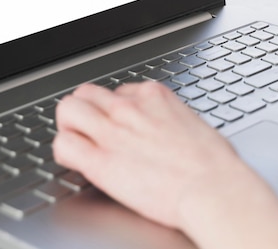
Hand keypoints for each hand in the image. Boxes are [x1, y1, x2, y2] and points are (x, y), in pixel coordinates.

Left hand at [53, 82, 277, 248]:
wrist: (212, 187)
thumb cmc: (214, 163)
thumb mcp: (194, 123)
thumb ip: (172, 118)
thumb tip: (170, 127)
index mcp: (155, 96)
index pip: (119, 91)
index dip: (117, 110)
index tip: (121, 124)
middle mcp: (129, 107)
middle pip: (86, 93)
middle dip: (86, 110)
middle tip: (91, 128)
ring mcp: (112, 132)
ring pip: (67, 109)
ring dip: (70, 125)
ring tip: (79, 142)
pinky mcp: (100, 161)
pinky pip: (63, 145)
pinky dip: (65, 153)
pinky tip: (78, 162)